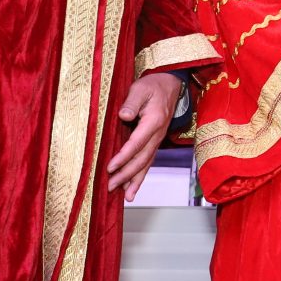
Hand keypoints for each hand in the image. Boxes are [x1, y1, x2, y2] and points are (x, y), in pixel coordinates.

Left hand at [106, 70, 184, 199]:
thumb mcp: (140, 88)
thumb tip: (124, 116)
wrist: (171, 84)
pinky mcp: (155, 142)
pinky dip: (141, 177)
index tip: (110, 167)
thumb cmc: (153, 86)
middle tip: (111, 186)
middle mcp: (158, 134)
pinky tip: (132, 189)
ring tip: (125, 196)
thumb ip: (132, 102)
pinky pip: (148, 162)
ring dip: (135, 180)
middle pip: (142, 159)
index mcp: (153, 121)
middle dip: (126, 174)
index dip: (123, 156)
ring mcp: (158, 139)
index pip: (136, 143)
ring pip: (146, 164)